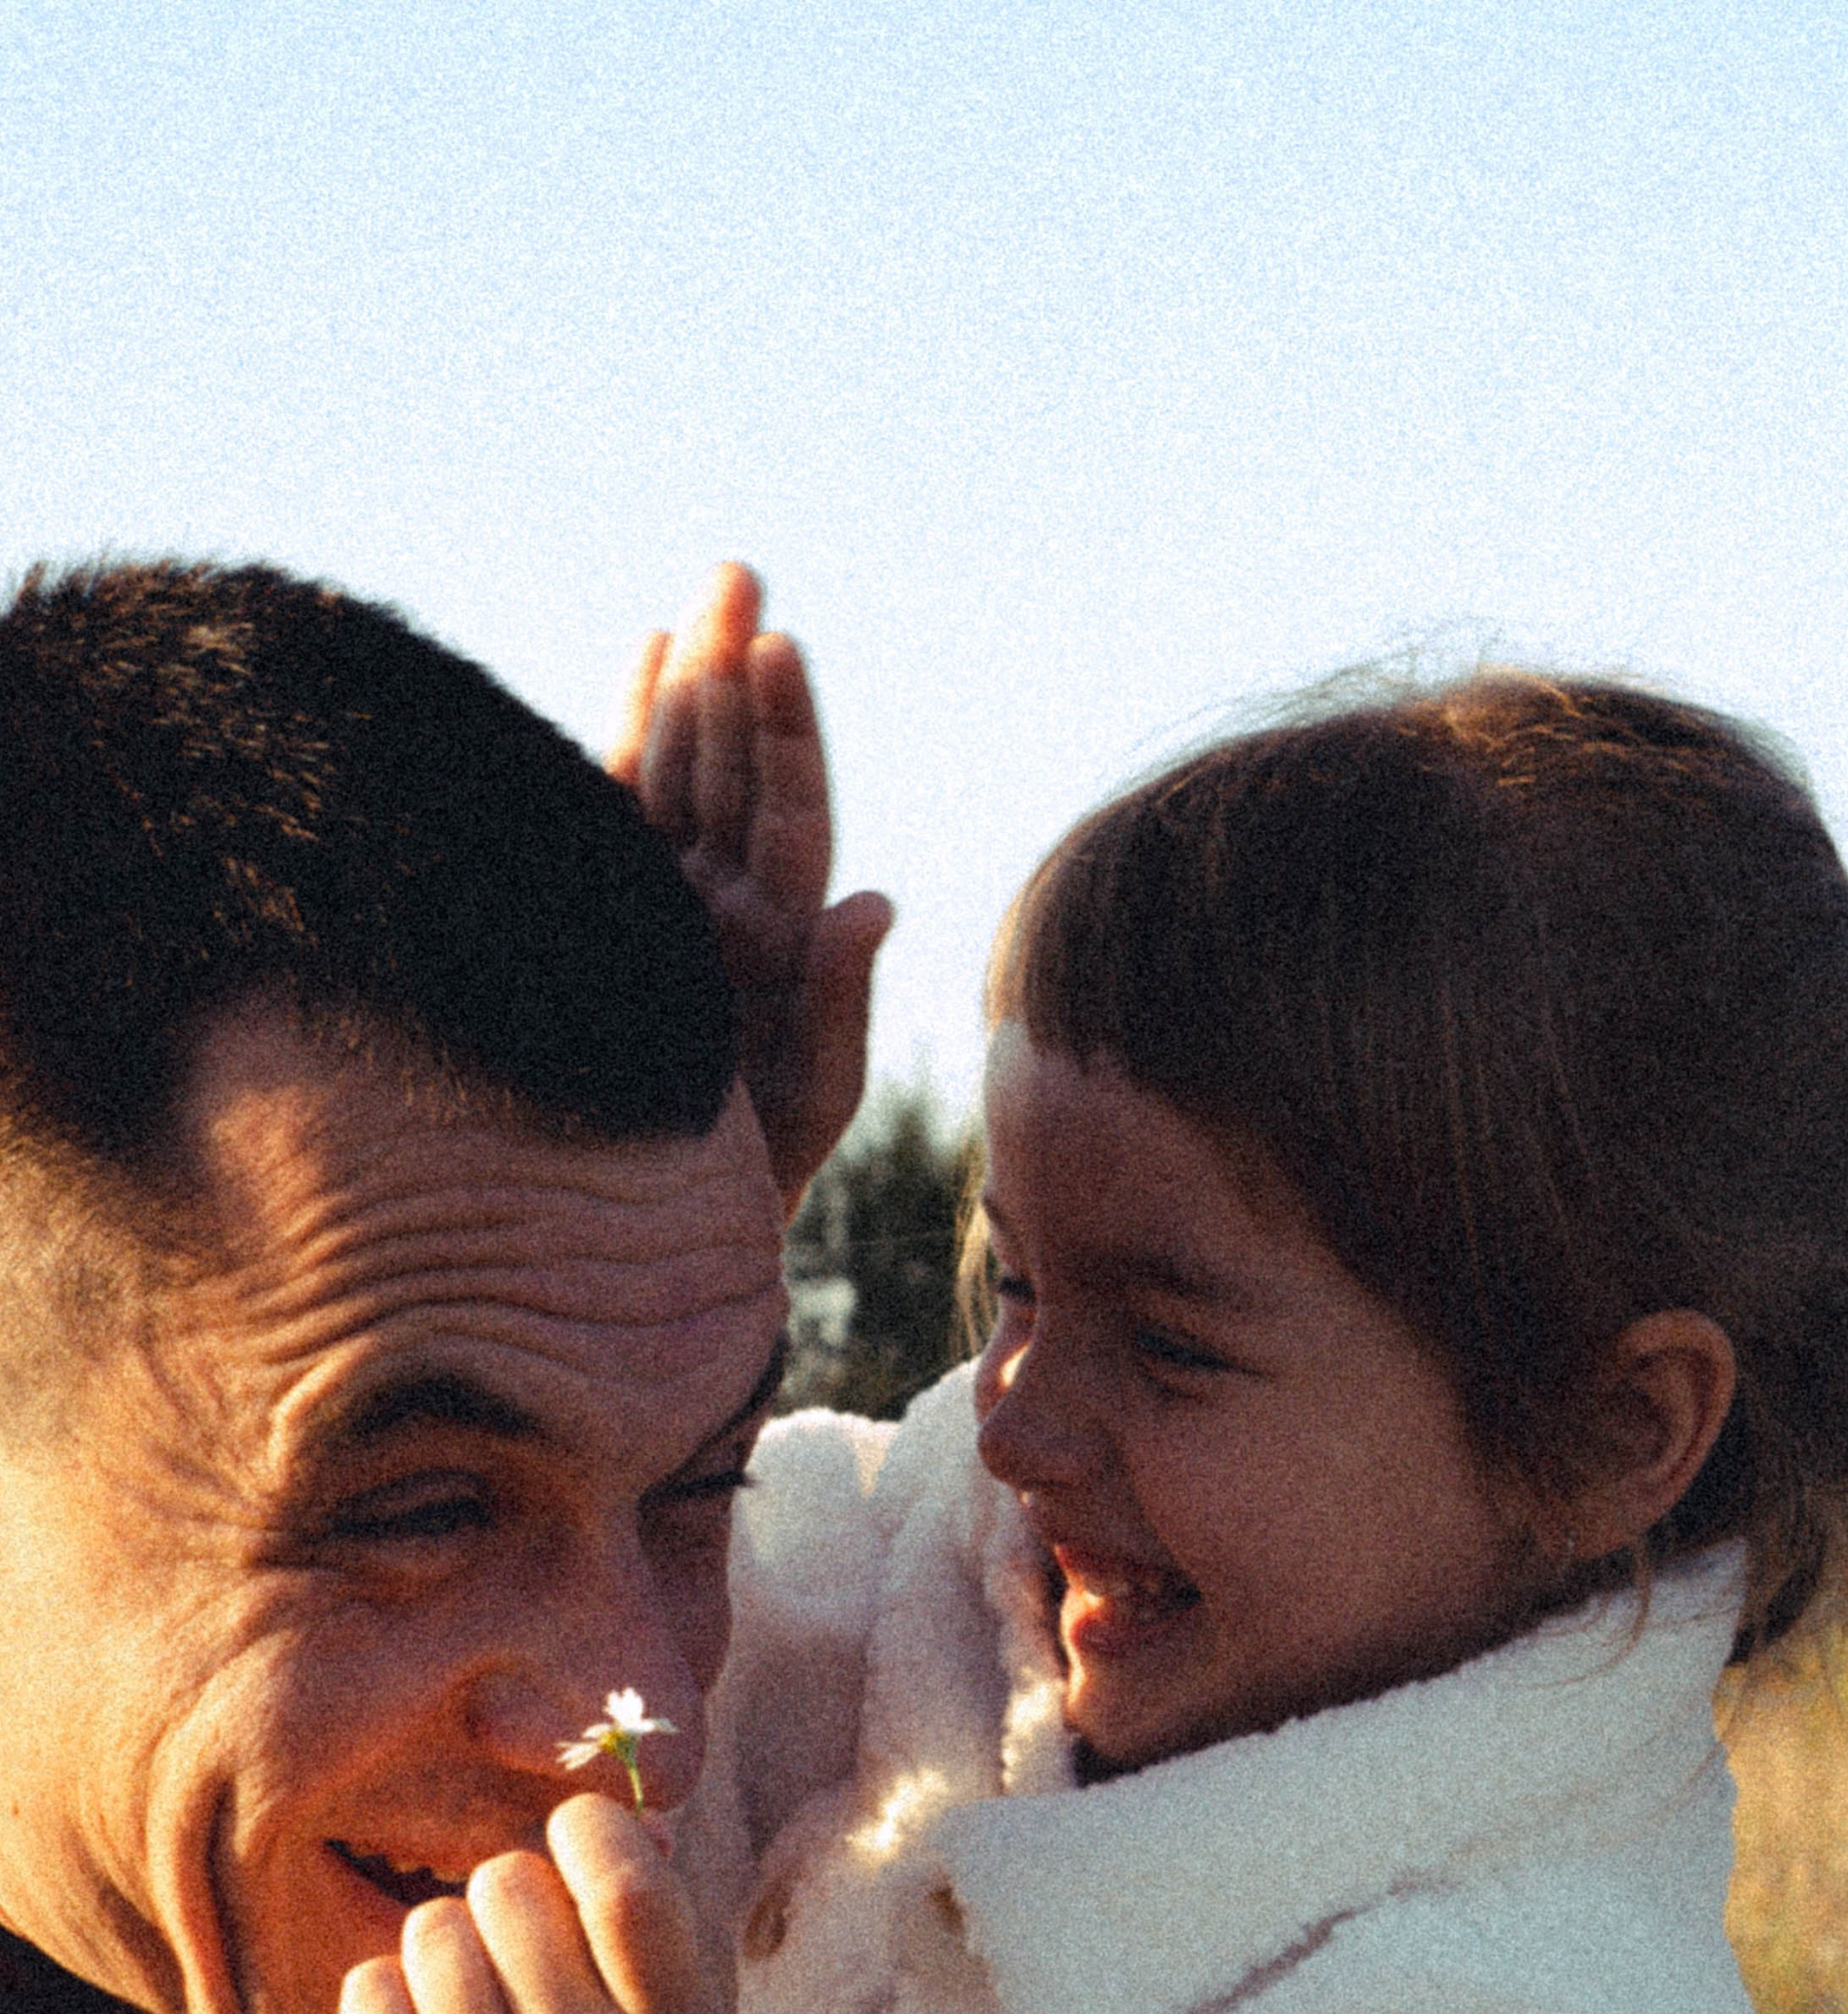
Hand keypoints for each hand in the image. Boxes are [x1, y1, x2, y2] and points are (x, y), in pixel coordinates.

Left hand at [338, 1793, 736, 2013]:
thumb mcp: (684, 1966)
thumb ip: (654, 1873)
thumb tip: (605, 1790)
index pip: (622, 1887)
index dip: (589, 1830)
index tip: (580, 1836)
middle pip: (505, 1883)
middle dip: (514, 1887)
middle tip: (533, 1938)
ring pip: (430, 1927)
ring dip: (455, 1938)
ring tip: (490, 1992)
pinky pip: (369, 1988)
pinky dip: (395, 1994)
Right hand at [613, 563, 892, 1210]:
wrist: (659, 1243)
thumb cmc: (749, 1184)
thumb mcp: (810, 1099)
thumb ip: (840, 1004)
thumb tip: (878, 900)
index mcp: (780, 943)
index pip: (788, 815)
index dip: (784, 731)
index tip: (779, 646)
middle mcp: (726, 911)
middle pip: (735, 772)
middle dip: (738, 675)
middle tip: (740, 572)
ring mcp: (666, 910)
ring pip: (679, 776)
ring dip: (693, 685)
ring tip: (703, 596)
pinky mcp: (605, 921)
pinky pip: (616, 813)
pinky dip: (630, 735)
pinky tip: (644, 659)